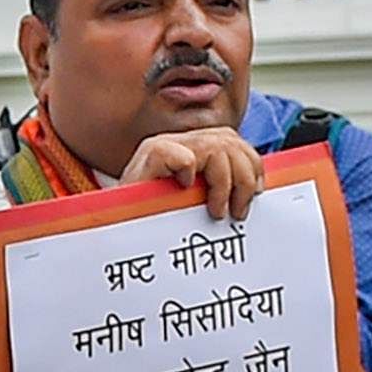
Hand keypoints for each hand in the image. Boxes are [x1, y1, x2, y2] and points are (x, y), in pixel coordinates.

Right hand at [117, 128, 266, 219]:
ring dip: (224, 183)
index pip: (231, 140)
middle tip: (238, 211)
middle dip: (244, 178)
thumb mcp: (192, 201)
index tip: (256, 194)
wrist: (115, 231)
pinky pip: (185, 156)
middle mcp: (175, 142)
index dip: (251, 165)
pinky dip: (189, 171)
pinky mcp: (148, 157)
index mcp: (188, 148)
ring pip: (216, 148)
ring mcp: (160, 147)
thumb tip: (256, 187)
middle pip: (229, 142)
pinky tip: (184, 189)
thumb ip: (216, 186)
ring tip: (216, 210)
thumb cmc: (151, 220)